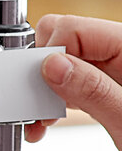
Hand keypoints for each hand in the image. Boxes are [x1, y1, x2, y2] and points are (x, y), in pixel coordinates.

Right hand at [25, 14, 121, 150]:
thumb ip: (93, 90)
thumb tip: (53, 66)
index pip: (73, 30)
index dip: (48, 56)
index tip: (36, 87)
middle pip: (63, 40)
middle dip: (40, 71)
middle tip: (36, 104)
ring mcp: (115, 71)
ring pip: (62, 63)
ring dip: (43, 91)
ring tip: (40, 120)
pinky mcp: (108, 89)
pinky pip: (71, 83)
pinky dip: (54, 101)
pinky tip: (49, 120)